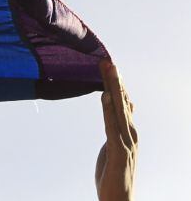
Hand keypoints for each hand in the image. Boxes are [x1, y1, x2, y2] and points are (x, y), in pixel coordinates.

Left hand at [95, 60, 137, 200]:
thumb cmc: (114, 175)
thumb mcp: (115, 146)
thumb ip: (117, 127)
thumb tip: (121, 107)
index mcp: (129, 132)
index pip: (123, 103)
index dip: (117, 84)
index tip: (109, 66)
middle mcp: (131, 134)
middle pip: (122, 102)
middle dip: (115, 80)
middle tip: (108, 60)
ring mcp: (127, 142)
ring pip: (119, 109)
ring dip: (113, 88)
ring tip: (108, 70)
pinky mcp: (118, 151)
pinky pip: (111, 126)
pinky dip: (108, 109)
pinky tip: (105, 95)